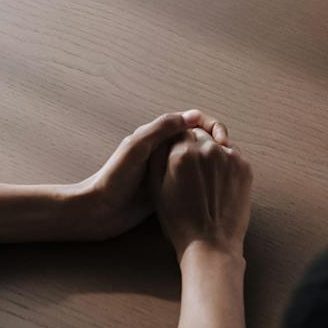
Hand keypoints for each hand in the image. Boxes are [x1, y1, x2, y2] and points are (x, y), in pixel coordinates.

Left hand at [0, 110, 223, 246]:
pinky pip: (193, 178)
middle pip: (198, 138)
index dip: (211, 125)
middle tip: (229, 155)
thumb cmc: (114, 178)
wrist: (98, 211)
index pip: (192, 120)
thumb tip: (193, 115)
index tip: (221, 140)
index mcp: (157, 135)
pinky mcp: (168, 188)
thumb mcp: (137, 148)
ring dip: (214, 160)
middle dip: (217, 142)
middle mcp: (163, 149)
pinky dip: (206, 178)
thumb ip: (161, 129)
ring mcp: (167, 170)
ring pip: (198, 159)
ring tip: (226, 170)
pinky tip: (216, 187)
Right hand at [150, 124, 252, 262]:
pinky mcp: (244, 166)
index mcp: (181, 153)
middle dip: (193, 144)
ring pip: (216, 142)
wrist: (211, 244)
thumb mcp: (156, 188)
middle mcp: (207, 149)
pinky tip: (218, 181)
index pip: (179, 130)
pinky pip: (232, 154)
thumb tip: (164, 136)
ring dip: (210, 152)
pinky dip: (225, 161)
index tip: (177, 156)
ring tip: (205, 178)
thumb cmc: (179, 220)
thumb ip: (158, 156)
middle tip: (191, 168)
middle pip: (198, 134)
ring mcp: (229, 156)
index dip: (176, 143)